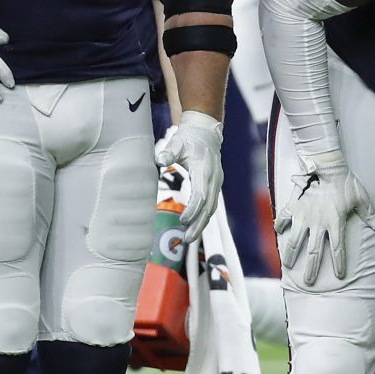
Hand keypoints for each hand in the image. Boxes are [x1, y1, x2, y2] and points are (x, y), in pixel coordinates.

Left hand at [153, 110, 223, 244]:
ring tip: (188, 239)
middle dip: (198, 224)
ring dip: (201, 224)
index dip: (193, 209)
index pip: (201, 194)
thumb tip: (159, 160)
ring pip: (211, 208)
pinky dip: (202, 217)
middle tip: (187, 240)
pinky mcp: (214, 186)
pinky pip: (210, 205)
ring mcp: (216, 183)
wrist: (206, 133)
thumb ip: (168, 152)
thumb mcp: (177, 142)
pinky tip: (193, 227)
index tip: (183, 220)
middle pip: (208, 206)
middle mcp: (214, 178)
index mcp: (205, 169)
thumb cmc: (189, 138)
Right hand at [274, 150, 374, 287]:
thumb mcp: (361, 198)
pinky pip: (283, 218)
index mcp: (335, 223)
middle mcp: (318, 224)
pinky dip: (279, 226)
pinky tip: (278, 232)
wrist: (326, 166)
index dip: (340, 263)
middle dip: (311, 269)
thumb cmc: (345, 182)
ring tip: (288, 265)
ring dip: (291, 255)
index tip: (341, 275)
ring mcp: (303, 216)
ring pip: (295, 241)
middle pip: (314, 252)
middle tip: (309, 282)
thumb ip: (369, 213)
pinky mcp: (294, 206)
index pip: (338, 249)